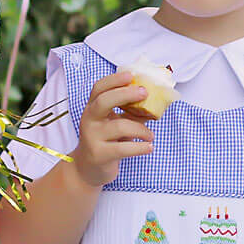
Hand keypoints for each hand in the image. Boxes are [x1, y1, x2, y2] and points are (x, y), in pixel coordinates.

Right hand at [73, 72, 153, 187]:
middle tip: (145, 93)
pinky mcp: (99, 154)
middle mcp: (89, 120)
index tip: (131, 75)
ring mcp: (92, 137)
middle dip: (125, 94)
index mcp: (93, 108)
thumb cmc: (106, 141)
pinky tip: (149, 147)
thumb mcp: (114, 123)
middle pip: (104, 101)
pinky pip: (123, 148)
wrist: (87, 169)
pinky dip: (140, 147)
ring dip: (141, 129)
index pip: (99, 88)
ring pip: (119, 126)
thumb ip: (130, 112)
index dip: (114, 79)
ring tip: (150, 136)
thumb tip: (156, 101)